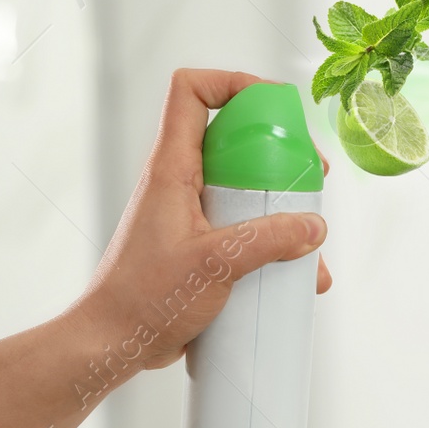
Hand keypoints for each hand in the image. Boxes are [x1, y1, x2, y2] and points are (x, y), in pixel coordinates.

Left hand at [65, 69, 330, 374]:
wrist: (113, 343)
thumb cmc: (146, 299)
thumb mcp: (216, 264)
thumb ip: (269, 240)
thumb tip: (314, 226)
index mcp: (171, 169)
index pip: (191, 92)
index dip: (232, 83)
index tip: (276, 107)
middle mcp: (179, 183)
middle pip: (233, 139)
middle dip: (280, 153)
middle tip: (313, 177)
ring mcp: (189, 215)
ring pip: (245, 189)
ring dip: (282, 208)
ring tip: (311, 242)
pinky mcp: (198, 246)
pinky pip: (243, 228)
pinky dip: (272, 244)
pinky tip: (297, 277)